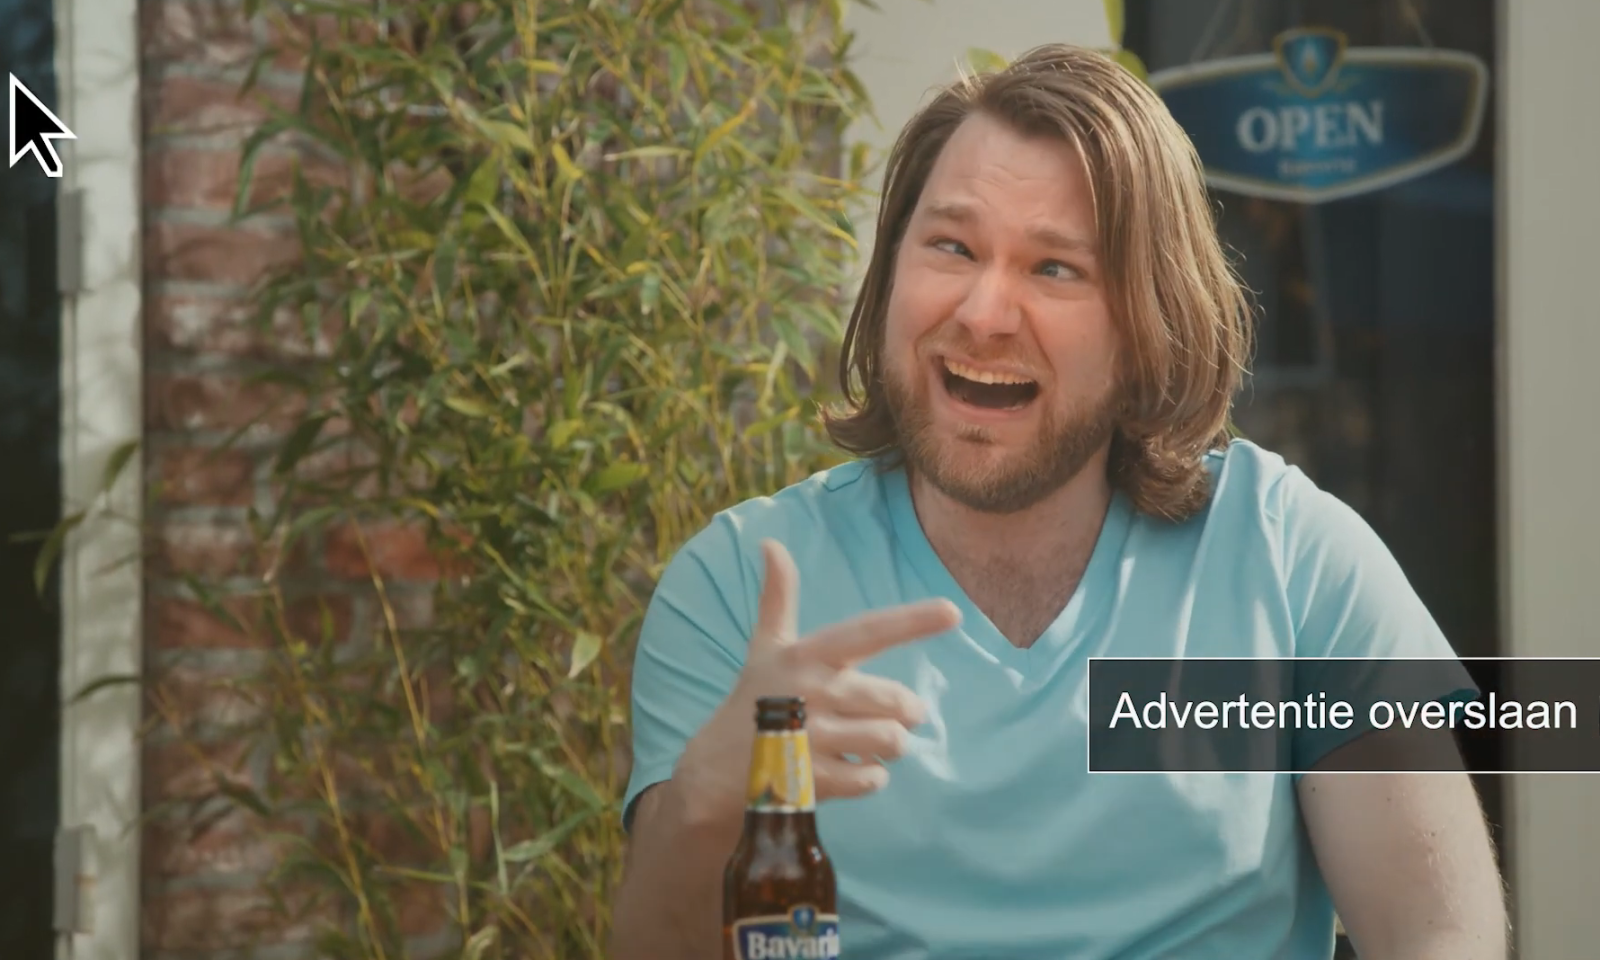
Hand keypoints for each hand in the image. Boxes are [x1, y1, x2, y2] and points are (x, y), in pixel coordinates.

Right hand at [674, 538, 961, 825]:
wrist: (713, 770)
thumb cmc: (753, 700)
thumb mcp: (764, 648)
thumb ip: (778, 598)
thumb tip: (770, 543)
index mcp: (806, 655)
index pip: (868, 632)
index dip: (912, 621)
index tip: (953, 611)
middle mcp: (811, 691)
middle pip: (895, 700)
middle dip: (906, 712)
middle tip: (895, 716)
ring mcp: (811, 738)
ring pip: (890, 741)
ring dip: (889, 745)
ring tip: (868, 742)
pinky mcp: (811, 780)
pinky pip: (872, 778)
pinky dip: (870, 776)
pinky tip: (848, 769)